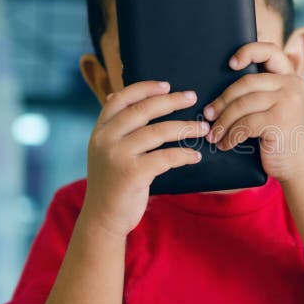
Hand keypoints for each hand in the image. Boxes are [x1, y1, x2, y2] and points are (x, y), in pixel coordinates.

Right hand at [81, 80, 208, 236]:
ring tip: (203, 129)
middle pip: (143, 110)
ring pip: (159, 132)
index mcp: (100, 130)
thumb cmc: (112, 182)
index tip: (167, 85)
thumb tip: (115, 95)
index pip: (120, 99)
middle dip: (171, 101)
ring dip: (185, 128)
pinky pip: (166, 157)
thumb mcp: (105, 150)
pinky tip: (195, 156)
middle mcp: (105, 139)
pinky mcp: (133, 173)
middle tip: (192, 97)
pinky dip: (184, 155)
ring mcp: (118, 156)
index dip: (145, 88)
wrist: (103, 218)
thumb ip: (114, 128)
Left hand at [203, 42, 303, 181]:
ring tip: (213, 134)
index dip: (248, 51)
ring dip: (223, 121)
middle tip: (208, 114)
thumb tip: (218, 86)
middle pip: (246, 83)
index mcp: (290, 78)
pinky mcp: (280, 121)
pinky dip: (231, 136)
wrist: (298, 166)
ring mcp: (288, 102)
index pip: (270, 50)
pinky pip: (245, 124)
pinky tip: (225, 144)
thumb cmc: (280, 137)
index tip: (230, 64)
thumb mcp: (276, 108)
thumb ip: (261, 92)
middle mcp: (292, 86)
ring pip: (242, 105)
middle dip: (223, 100)